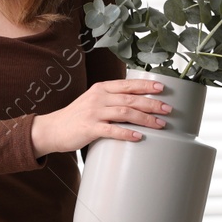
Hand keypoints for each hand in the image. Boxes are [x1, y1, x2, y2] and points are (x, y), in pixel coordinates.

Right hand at [30, 78, 171, 155]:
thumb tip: (137, 102)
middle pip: (130, 99)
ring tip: (159, 124)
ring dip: (145, 118)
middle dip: (152, 103)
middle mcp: (98, 98)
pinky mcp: (89, 128)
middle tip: (168, 109)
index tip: (162, 88)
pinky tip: (138, 136)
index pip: (127, 84)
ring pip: (125, 113)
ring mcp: (93, 113)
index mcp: (101, 89)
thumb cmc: (77, 117)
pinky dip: (127, 133)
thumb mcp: (93, 101)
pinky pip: (112, 130)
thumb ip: (111, 99)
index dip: (146, 86)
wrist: (53, 129)